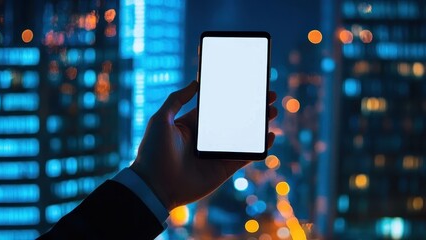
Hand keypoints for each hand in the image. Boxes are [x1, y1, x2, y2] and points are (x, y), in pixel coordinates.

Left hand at [131, 80, 277, 210]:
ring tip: (272, 112)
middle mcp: (206, 139)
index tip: (248, 85)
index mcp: (192, 125)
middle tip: (268, 96)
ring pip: (243, 137)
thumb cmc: (153, 152)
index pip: (217, 107)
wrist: (154, 186)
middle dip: (252, 108)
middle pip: (234, 120)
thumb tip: (195, 83)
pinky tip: (270, 136)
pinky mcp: (224, 169)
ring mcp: (216, 154)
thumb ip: (177, 99)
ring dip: (259, 125)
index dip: (233, 97)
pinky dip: (259, 148)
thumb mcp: (161, 120)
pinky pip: (245, 156)